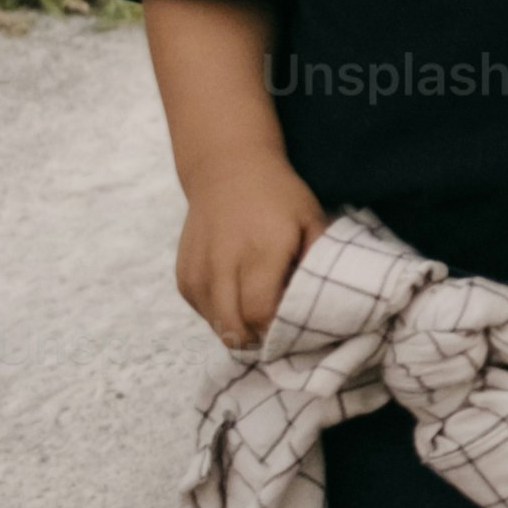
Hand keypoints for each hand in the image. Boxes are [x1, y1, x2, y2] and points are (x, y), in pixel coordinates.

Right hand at [173, 163, 326, 353]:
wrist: (225, 168)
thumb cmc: (279, 197)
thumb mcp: (312, 220)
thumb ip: (320, 262)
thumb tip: (324, 305)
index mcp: (260, 251)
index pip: (261, 314)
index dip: (278, 331)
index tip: (296, 328)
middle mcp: (222, 263)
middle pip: (235, 328)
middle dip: (259, 339)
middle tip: (279, 331)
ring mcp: (197, 270)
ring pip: (217, 326)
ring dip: (240, 329)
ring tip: (260, 313)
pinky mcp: (183, 275)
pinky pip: (203, 313)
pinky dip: (222, 315)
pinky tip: (239, 297)